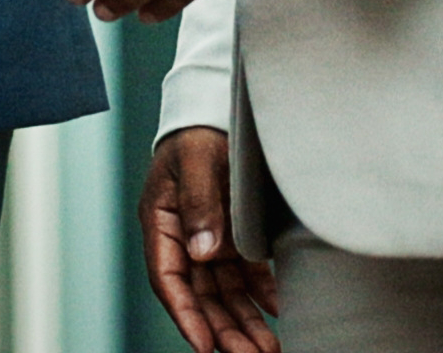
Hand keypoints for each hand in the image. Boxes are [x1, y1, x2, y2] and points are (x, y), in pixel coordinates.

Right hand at [142, 127, 279, 352]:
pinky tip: (280, 311)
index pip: (169, 279)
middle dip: (223, 332)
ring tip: (268, 350)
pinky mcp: (233, 237)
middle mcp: (185, 240)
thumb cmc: (198, 134)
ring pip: (225, 294)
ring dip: (244, 323)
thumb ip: (200, 203)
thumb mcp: (197, 162)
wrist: (216, 113)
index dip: (185, 315)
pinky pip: (247, 275)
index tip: (204, 346)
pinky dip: (262, 295)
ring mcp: (209, 241)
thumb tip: (202, 251)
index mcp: (162, 223)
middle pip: (201, 296)